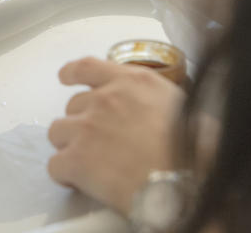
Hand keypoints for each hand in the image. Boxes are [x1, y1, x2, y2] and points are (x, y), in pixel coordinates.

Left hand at [47, 57, 184, 214]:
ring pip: (58, 132)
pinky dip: (65, 175)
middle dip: (82, 123)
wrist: (187, 183)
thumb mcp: (180, 107)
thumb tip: (147, 114)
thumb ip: (152, 102)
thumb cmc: (194, 151)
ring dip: (70, 146)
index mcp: (133, 82)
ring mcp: (87, 127)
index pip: (88, 67)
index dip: (72, 73)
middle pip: (74, 106)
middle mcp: (105, 98)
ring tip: (90, 165)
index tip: (65, 78)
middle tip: (99, 144)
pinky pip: (55, 165)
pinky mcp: (76, 159)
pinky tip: (80, 183)